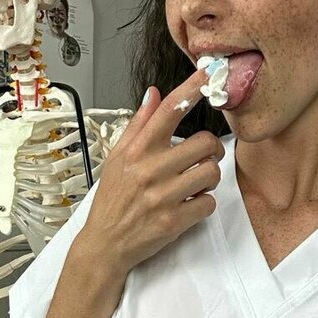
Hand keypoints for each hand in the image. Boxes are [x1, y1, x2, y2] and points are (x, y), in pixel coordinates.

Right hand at [80, 68, 224, 275]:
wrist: (106, 244)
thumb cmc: (113, 201)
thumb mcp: (117, 158)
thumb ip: (139, 126)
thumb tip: (154, 94)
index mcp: (137, 151)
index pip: (168, 111)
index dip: (192, 89)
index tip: (209, 73)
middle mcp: (149, 170)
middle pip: (204, 144)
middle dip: (210, 151)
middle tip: (203, 159)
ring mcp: (161, 196)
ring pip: (211, 173)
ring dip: (208, 180)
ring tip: (194, 185)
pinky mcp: (173, 221)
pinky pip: (208, 204)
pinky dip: (203, 205)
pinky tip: (189, 206)